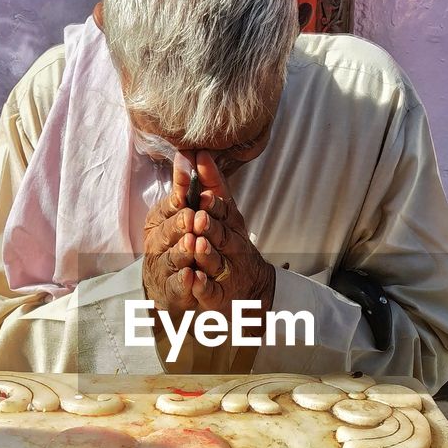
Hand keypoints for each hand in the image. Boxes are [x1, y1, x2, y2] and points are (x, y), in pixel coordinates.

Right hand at [143, 152, 197, 312]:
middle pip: (165, 234)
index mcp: (159, 221)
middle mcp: (157, 244)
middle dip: (178, 226)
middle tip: (192, 218)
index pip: (166, 208)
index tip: (187, 196)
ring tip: (194, 243)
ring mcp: (163, 268)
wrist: (184, 281)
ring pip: (171, 259)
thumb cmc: (185, 238)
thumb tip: (191, 152)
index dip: (177, 201)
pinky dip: (184, 282)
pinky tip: (193, 276)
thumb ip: (191, 184)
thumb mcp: (190, 209)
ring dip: (182, 251)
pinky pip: (177, 287)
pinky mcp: (172, 292)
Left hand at [191, 152, 275, 313]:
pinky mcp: (218, 294)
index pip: (224, 211)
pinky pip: (209, 290)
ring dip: (206, 254)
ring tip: (197, 244)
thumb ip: (213, 185)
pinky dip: (202, 286)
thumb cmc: (232, 244)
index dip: (215, 204)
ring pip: (215, 261)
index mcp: (231, 225)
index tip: (205, 196)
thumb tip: (200, 152)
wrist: (253, 287)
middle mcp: (232, 246)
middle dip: (211, 226)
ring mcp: (226, 271)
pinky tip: (193, 280)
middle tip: (199, 217)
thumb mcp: (227, 213)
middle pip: (221, 236)